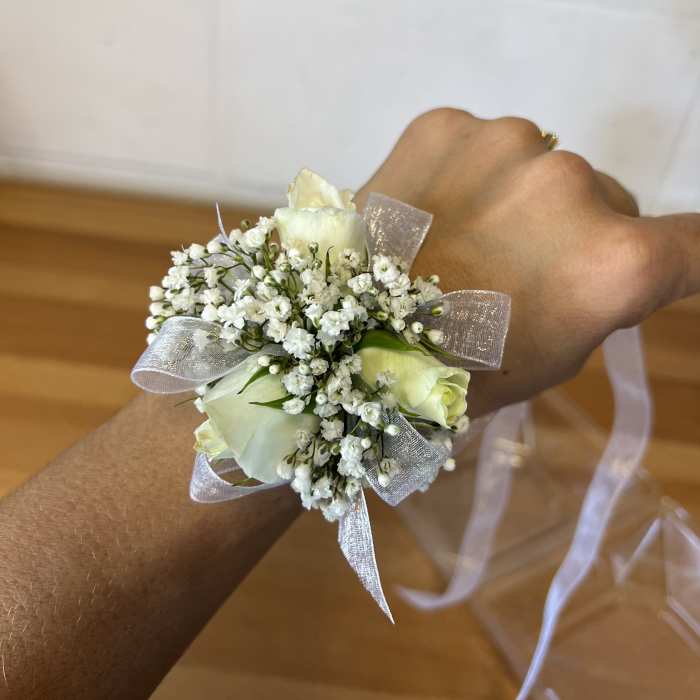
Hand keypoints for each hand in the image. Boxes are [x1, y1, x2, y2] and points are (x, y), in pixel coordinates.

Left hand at [356, 108, 699, 415]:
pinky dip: (466, 178)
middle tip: (514, 273)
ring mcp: (504, 144)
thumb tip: (611, 254)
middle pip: (605, 198)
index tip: (661, 269)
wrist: (335, 341)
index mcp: (610, 262)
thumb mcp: (553, 353)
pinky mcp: (444, 124)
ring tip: (457, 246)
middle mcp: (570, 184)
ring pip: (540, 168)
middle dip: (573, 233)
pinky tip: (427, 218)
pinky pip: (480, 149)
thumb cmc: (452, 370)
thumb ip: (599, 295)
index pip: (693, 245)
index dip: (680, 261)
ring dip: (516, 201)